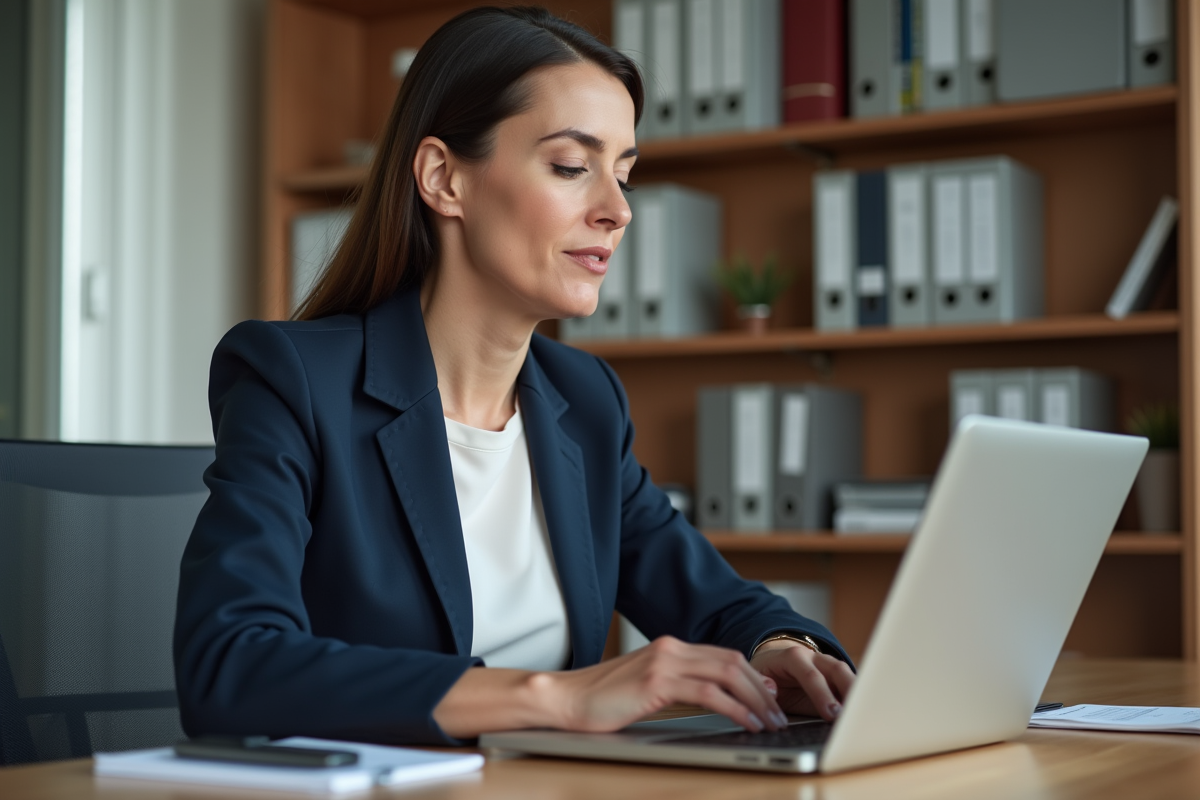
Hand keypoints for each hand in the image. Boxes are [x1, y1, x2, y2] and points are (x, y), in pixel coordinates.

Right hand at [545, 635, 788, 733]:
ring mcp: (664, 662)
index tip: (770, 697)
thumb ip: (677, 685)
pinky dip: (735, 708)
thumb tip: (714, 698)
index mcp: (669, 647)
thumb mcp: (645, 687)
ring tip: (770, 722)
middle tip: (778, 714)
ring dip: (755, 700)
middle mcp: (670, 648)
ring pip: (727, 674)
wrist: (565, 699)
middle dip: (760, 689)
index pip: (723, 655)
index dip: (752, 676)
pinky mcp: (657, 681)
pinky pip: (709, 693)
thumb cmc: (601, 700)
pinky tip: (746, 722)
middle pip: (732, 661)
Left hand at [749, 642, 854, 720]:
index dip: (821, 694)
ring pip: (847, 674)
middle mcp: (813, 658)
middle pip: (836, 669)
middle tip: (851, 715)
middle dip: (846, 691)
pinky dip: (857, 697)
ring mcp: (827, 665)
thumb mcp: (758, 678)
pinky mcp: (835, 677)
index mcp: (792, 657)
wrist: (773, 664)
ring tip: (862, 715)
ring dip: (856, 693)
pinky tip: (862, 713)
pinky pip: (849, 684)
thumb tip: (773, 691)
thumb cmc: (767, 675)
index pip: (809, 674)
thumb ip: (763, 684)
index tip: (830, 714)